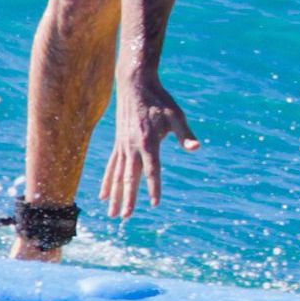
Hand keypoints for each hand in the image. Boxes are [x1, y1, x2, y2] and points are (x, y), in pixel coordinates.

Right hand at [100, 72, 198, 218]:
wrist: (135, 83)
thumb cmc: (160, 99)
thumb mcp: (177, 115)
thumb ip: (185, 135)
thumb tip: (196, 149)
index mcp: (148, 142)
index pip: (152, 170)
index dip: (153, 188)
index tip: (155, 204)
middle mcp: (132, 147)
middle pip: (129, 178)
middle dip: (127, 198)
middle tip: (125, 218)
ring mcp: (122, 146)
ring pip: (117, 176)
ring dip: (115, 195)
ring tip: (112, 214)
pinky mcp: (118, 144)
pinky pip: (111, 167)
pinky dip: (107, 182)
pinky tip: (102, 195)